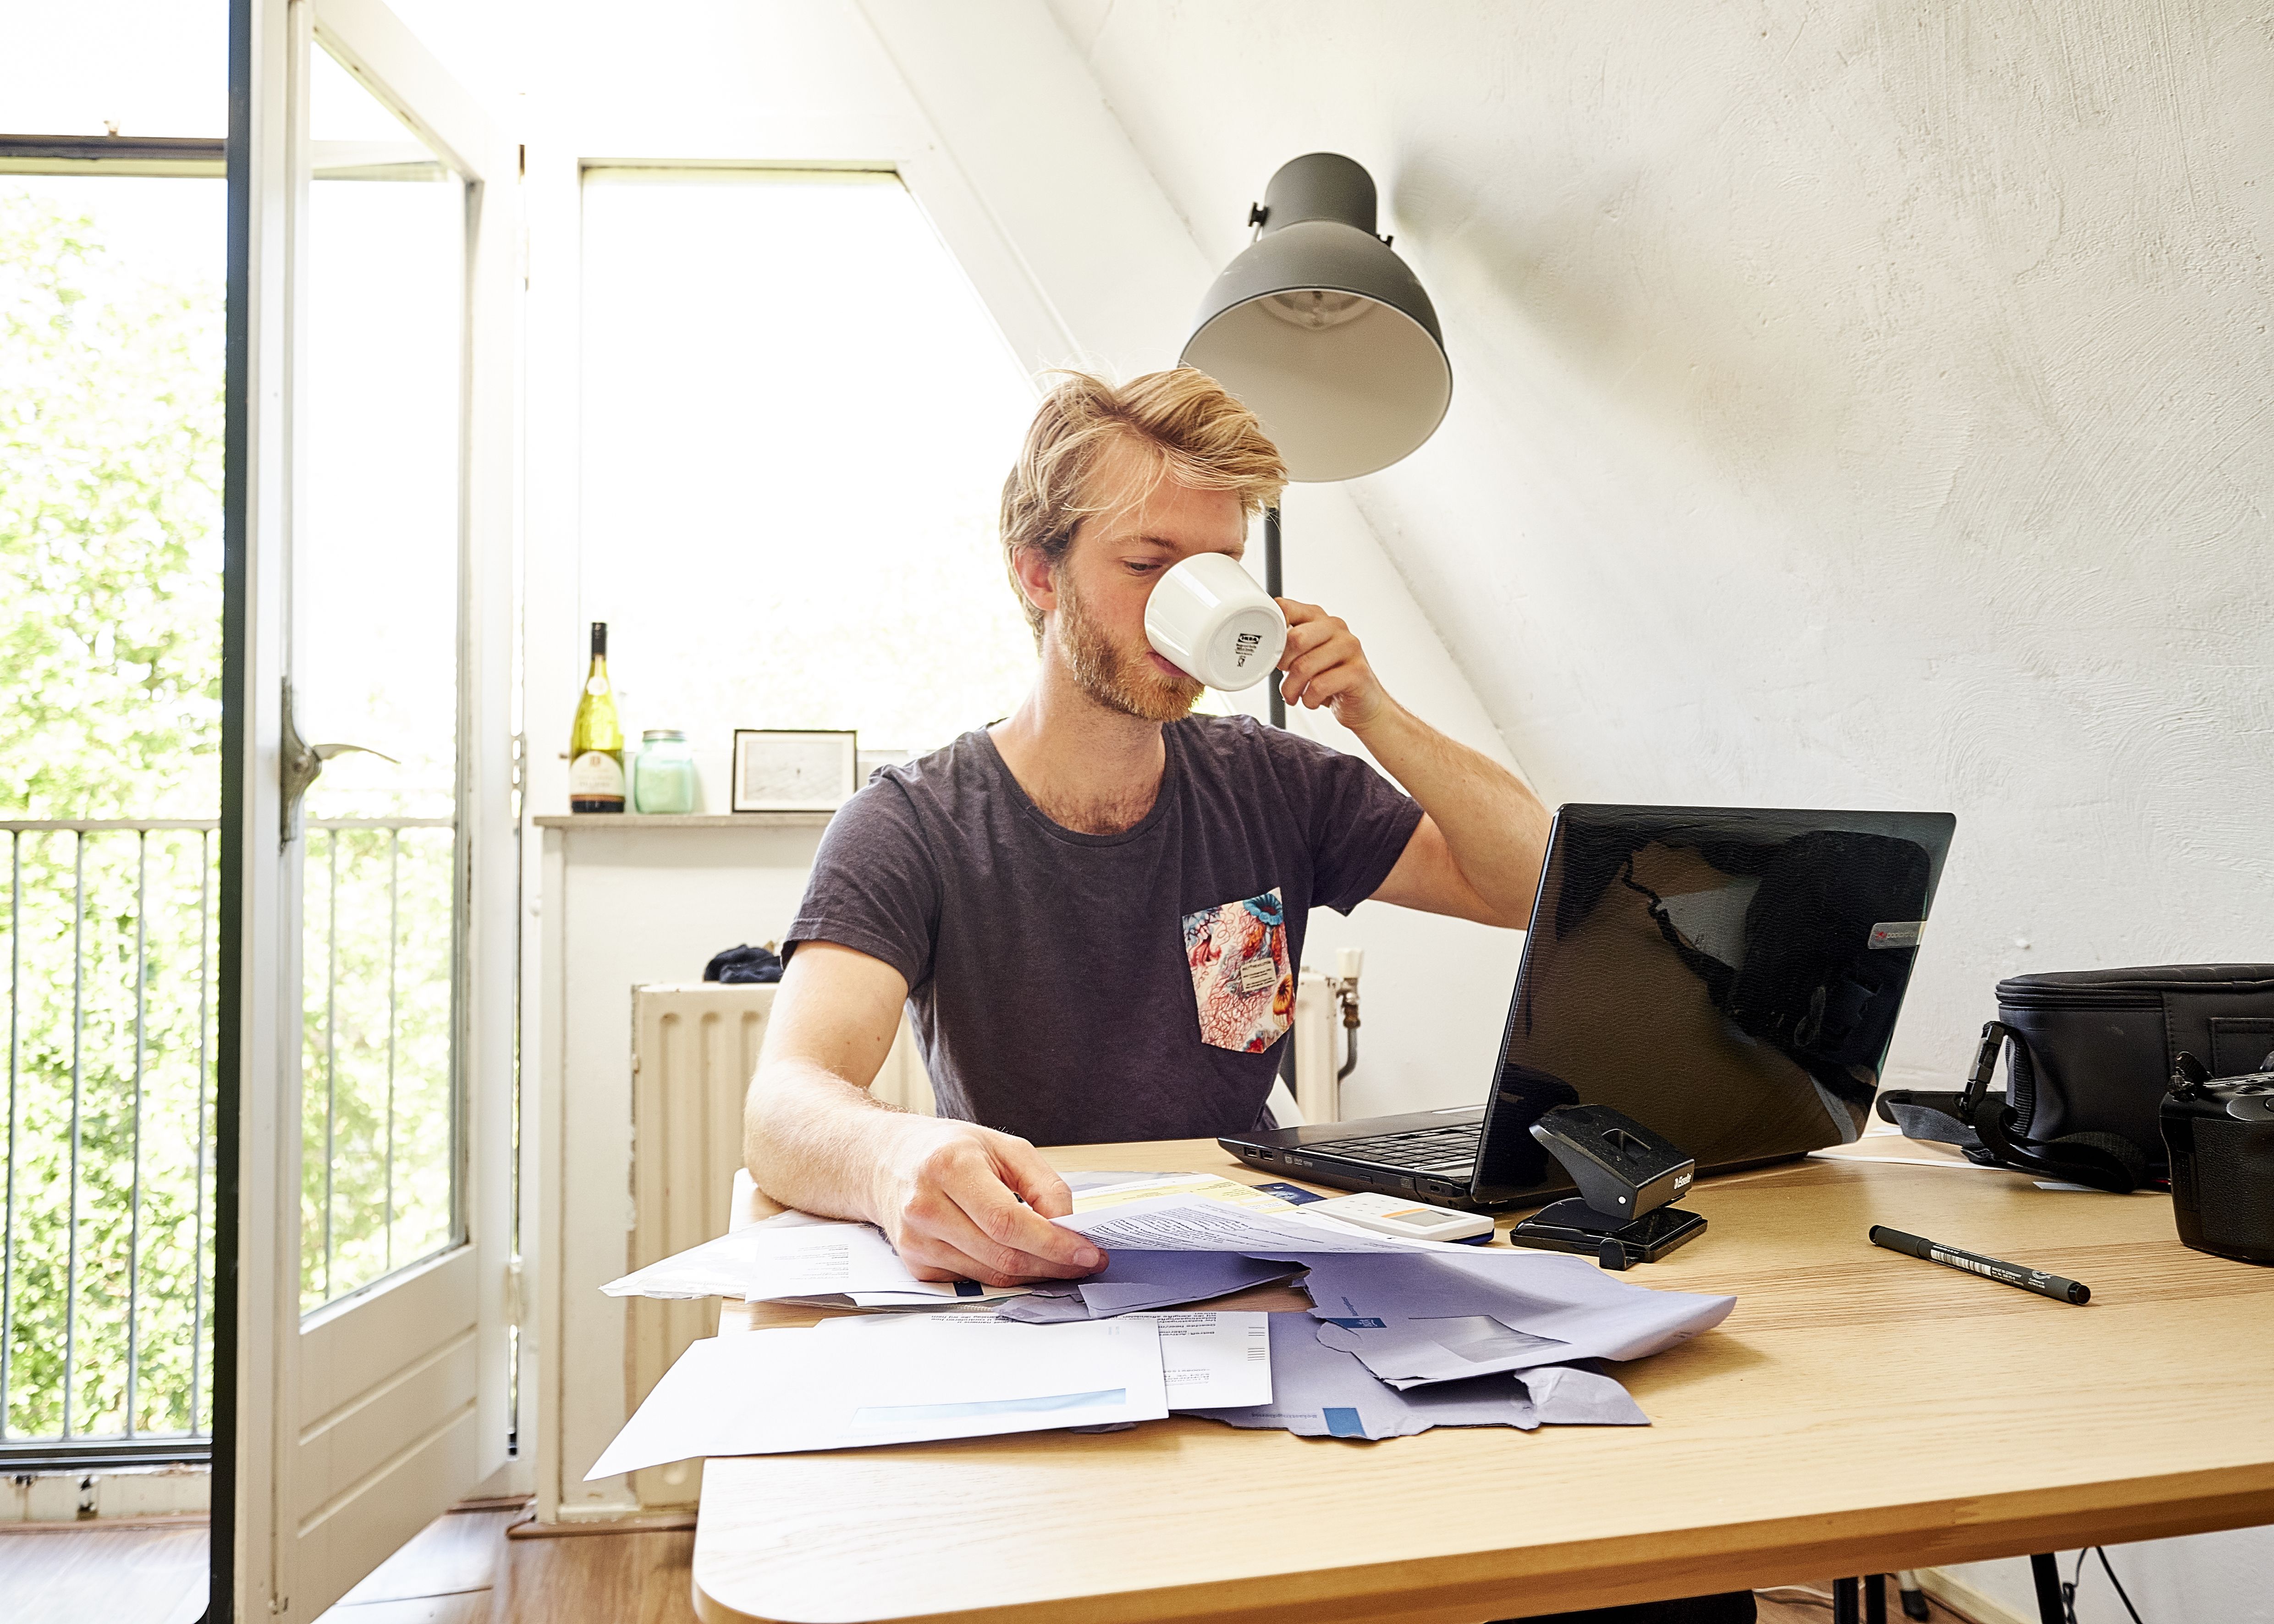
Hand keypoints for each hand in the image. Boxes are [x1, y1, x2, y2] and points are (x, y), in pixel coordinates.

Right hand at [870, 1117, 1107, 1286]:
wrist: (885, 1161)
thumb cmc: (948, 1150)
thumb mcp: (1004, 1147)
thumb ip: (1044, 1184)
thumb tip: (1070, 1226)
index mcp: (949, 1166)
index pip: (1008, 1221)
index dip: (1053, 1243)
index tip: (1088, 1252)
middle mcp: (925, 1206)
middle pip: (1002, 1255)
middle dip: (1052, 1264)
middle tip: (1083, 1262)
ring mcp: (916, 1240)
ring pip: (990, 1275)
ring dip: (1032, 1274)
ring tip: (1057, 1261)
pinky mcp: (915, 1264)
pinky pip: (972, 1280)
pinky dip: (1002, 1275)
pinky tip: (1017, 1259)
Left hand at [1276, 598, 1390, 730]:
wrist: (1363, 703)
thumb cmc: (1330, 678)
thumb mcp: (1305, 656)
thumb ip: (1288, 645)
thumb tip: (1263, 648)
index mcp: (1319, 618)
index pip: (1286, 608)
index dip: (1272, 632)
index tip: (1271, 652)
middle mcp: (1336, 627)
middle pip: (1295, 638)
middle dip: (1283, 664)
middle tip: (1285, 677)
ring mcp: (1349, 647)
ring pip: (1304, 666)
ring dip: (1292, 688)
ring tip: (1294, 695)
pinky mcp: (1357, 672)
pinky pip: (1319, 686)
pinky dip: (1309, 699)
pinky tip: (1312, 700)